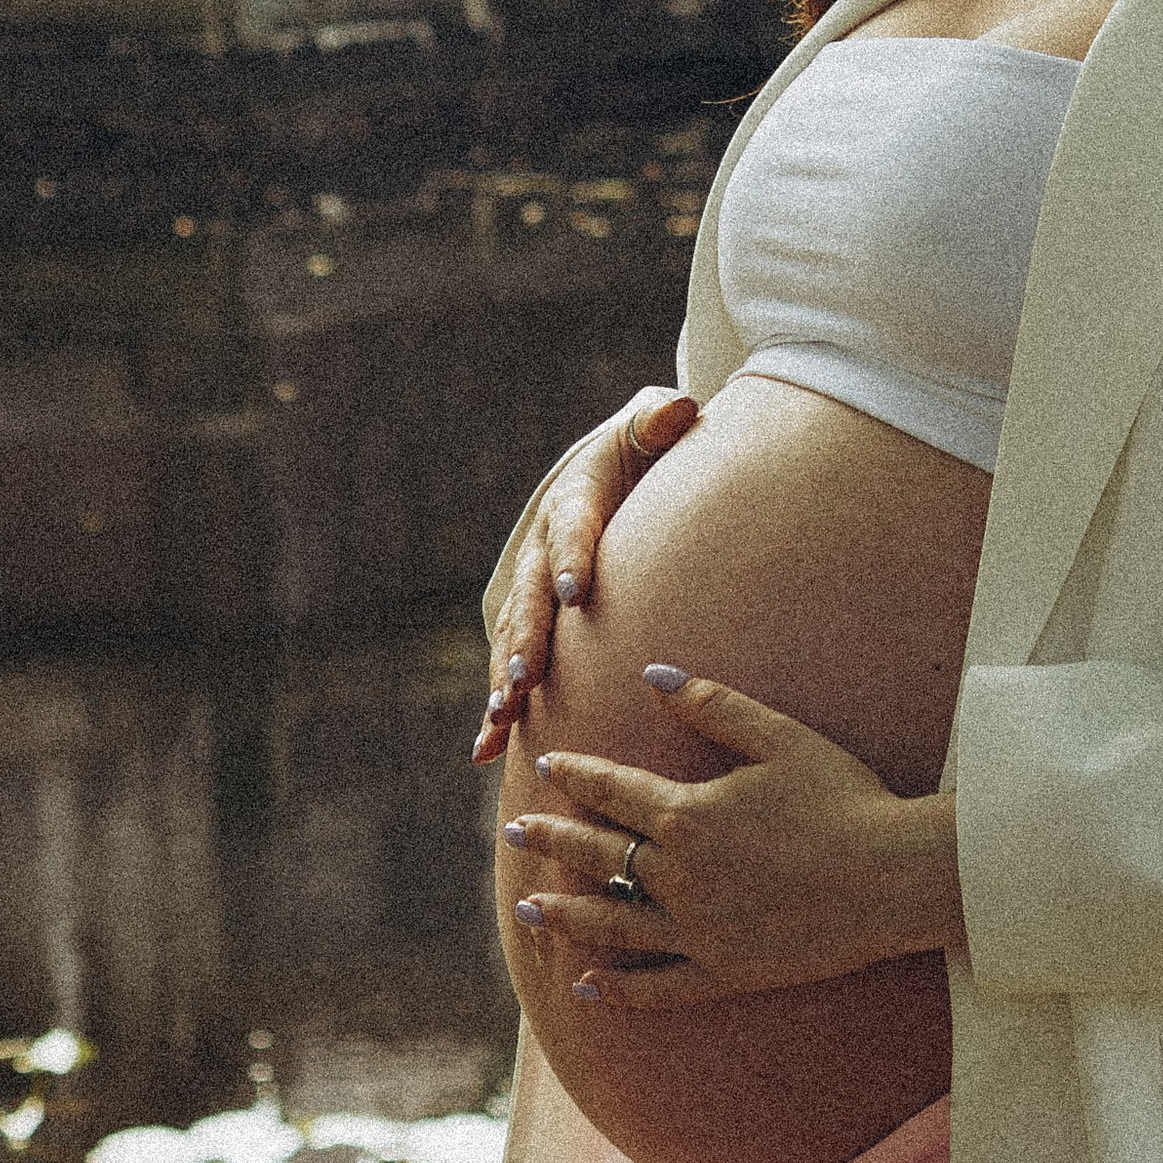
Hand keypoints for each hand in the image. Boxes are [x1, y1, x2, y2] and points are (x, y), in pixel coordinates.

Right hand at [471, 391, 698, 765]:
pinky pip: (513, 663)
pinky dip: (499, 709)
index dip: (571, 556)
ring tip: (503, 717)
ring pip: (514, 635)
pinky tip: (485, 753)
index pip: (574, 526)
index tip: (573, 592)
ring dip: (506, 676)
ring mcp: (534, 585)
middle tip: (525, 677)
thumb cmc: (647, 447)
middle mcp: (544, 546)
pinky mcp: (535, 619)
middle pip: (531, 593)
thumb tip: (678, 410)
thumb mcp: (655, 425)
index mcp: (576, 498)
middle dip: (528, 637)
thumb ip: (661, 419)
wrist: (621, 465)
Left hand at [500, 665, 962, 1006]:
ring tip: (526, 911)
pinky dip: (618, 991)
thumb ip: (711, 704)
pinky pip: (657, 988)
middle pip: (598, 857)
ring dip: (565, 917)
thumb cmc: (843, 797)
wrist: (893, 876)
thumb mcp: (779, 736)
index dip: (578, 777)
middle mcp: (680, 875)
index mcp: (689, 813)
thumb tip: (652, 670)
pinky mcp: (724, 972)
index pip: (613, 791)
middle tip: (513, 833)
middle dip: (550, 842)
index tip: (548, 768)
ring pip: (612, 925)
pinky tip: (586, 990)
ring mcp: (698, 930)